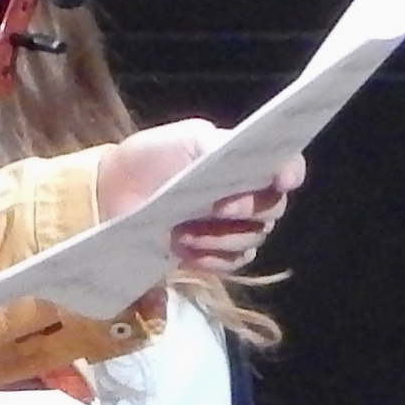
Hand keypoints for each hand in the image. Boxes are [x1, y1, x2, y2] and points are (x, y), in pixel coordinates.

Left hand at [92, 123, 300, 278]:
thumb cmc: (150, 158)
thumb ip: (220, 148)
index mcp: (243, 162)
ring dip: (221, 238)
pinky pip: (232, 263)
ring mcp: (231, 227)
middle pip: (272, 209)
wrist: (112, 192)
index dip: (291, 173)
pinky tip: (184, 249)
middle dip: (247, 210)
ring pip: (253, 239)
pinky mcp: (213, 254)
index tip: (281, 181)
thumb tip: (253, 162)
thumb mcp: (185, 141)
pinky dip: (212, 259)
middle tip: (217, 208)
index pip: (285, 167)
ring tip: (183, 230)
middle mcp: (246, 195)